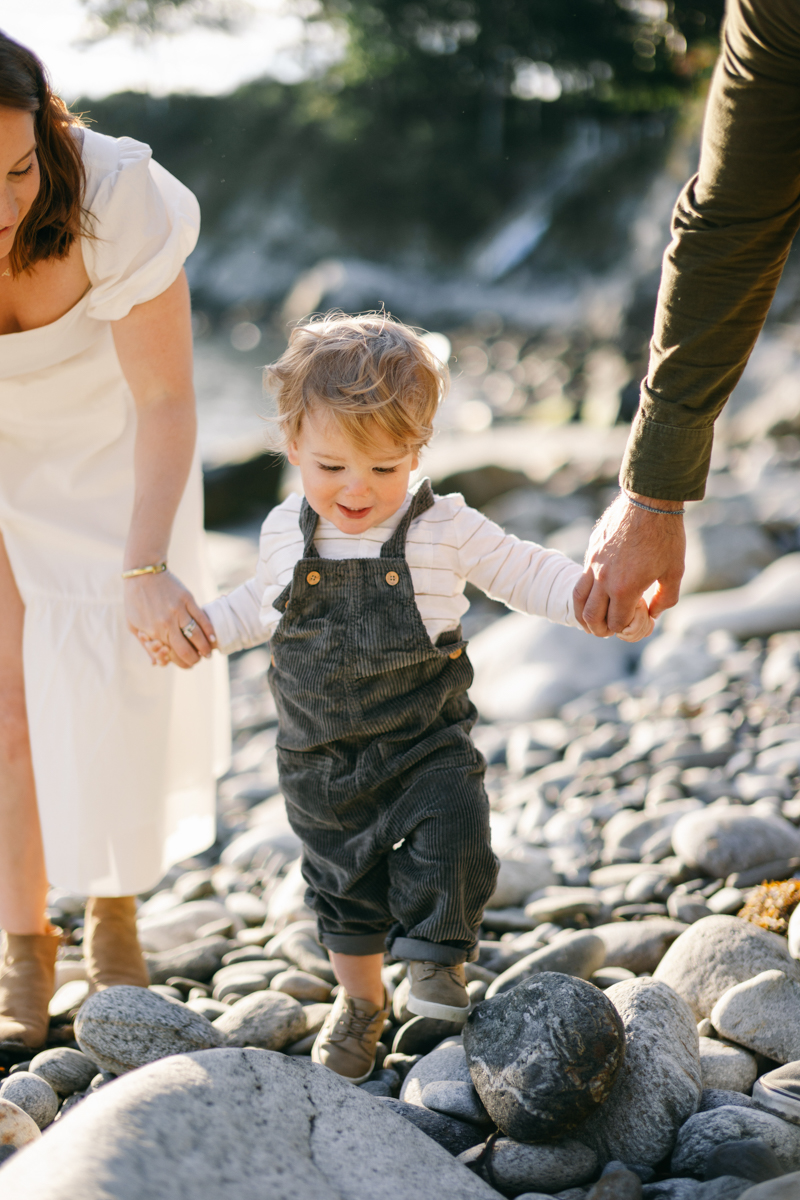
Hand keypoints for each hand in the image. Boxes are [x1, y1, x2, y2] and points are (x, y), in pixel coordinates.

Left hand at [124, 570, 215, 667]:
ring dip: (205, 648)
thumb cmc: (134, 601)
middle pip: (187, 649)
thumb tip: (155, 663)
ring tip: (208, 653)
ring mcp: (179, 611)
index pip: (173, 655)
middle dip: (195, 659)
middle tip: (199, 660)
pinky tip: (212, 638)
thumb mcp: (133, 625)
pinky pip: (202, 618)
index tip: (189, 664)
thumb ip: (145, 645)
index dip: (183, 663)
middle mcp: (167, 623)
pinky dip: (209, 630)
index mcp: (153, 632)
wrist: (142, 573)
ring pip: (197, 635)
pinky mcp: (187, 599)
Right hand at [574, 492, 685, 636]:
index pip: (615, 623)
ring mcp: (593, 565)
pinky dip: (585, 593)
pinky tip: (595, 593)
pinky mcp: (591, 551)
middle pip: (591, 617)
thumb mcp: (675, 572)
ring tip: (591, 621)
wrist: (649, 501)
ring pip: (578, 599)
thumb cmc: (666, 537)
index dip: (624, 630)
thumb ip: (664, 599)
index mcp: (624, 589)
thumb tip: (653, 613)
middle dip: (599, 630)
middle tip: (608, 631)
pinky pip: (581, 578)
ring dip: (583, 615)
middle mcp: (603, 580)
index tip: (634, 625)